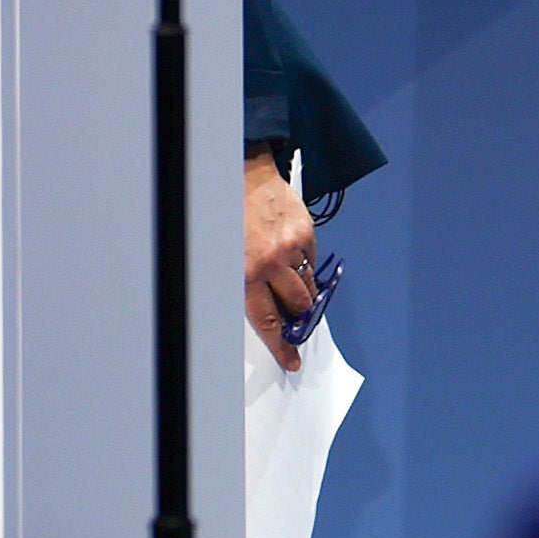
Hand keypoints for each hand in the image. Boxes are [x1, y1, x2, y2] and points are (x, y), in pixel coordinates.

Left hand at [246, 145, 316, 372]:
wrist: (244, 177)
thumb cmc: (230, 219)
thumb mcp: (228, 257)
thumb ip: (248, 285)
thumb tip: (269, 315)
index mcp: (244, 273)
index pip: (266, 320)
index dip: (281, 344)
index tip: (291, 360)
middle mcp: (268, 262)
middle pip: (296, 306)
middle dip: (298, 316)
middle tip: (295, 318)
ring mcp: (290, 248)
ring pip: (307, 286)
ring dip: (302, 292)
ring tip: (289, 281)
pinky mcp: (305, 234)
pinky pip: (311, 262)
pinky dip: (303, 265)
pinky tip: (289, 253)